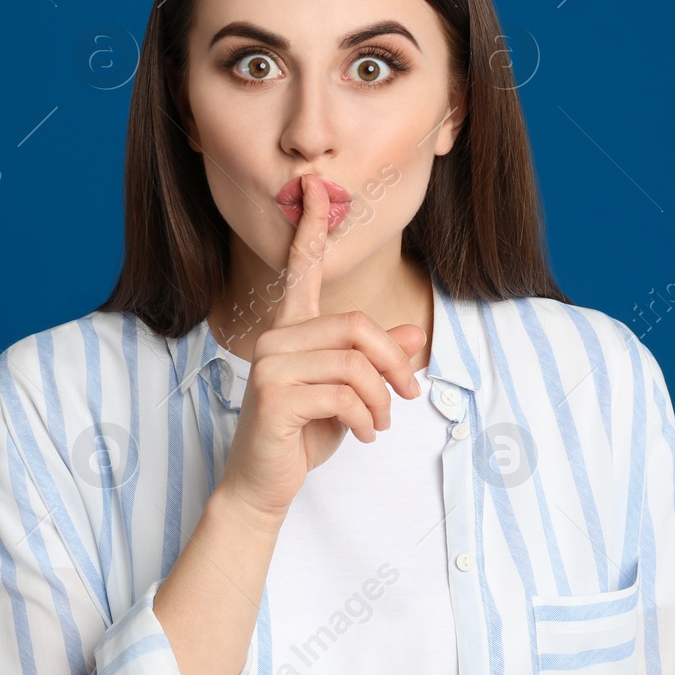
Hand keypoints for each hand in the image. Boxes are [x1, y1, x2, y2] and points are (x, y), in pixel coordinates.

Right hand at [216, 173, 427, 528]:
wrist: (263, 484)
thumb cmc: (302, 436)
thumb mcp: (350, 396)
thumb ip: (376, 362)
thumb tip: (411, 336)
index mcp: (289, 331)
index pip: (300, 271)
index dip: (311, 231)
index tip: (316, 190)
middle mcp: (274, 339)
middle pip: (355, 325)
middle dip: (393, 362)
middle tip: (408, 394)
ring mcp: (269, 365)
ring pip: (354, 362)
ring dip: (381, 398)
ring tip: (380, 422)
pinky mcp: (273, 395)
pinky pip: (344, 394)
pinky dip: (366, 418)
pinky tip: (364, 435)